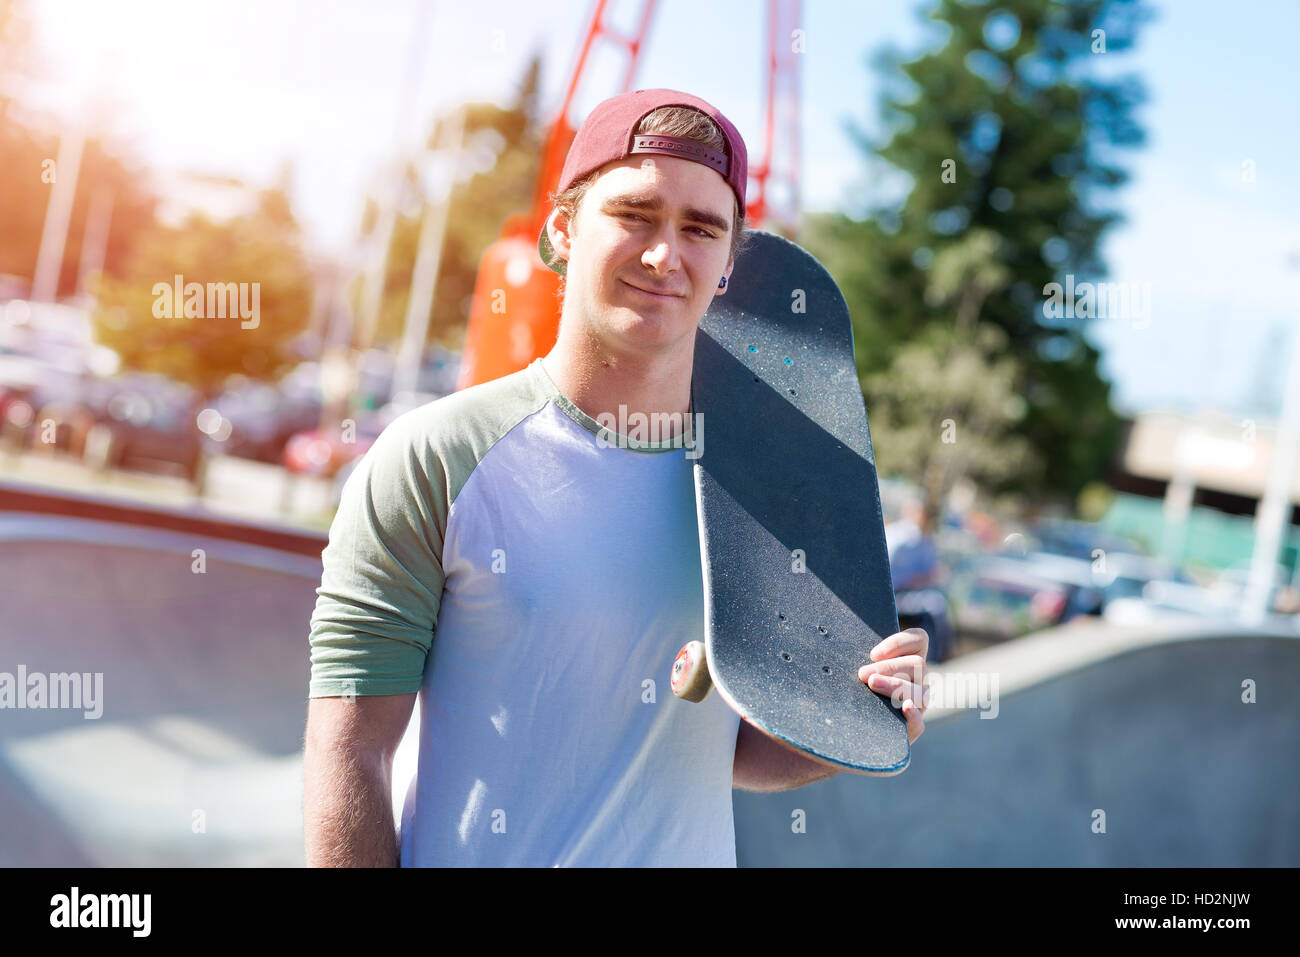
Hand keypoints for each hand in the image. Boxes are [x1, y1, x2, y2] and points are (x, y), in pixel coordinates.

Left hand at [858, 627, 927, 744]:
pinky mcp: (912, 726)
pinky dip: (914, 716)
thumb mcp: (856, 664)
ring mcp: (918, 703)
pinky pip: (920, 723)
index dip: (899, 642)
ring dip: (896, 686)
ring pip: (920, 692)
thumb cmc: (852, 683)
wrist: (849, 722)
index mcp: (909, 658)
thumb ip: (857, 652)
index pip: (919, 639)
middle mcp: (918, 679)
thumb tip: (836, 633)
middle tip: (863, 673)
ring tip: (872, 685)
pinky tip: (905, 709)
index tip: (873, 653)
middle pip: (917, 664)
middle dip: (889, 667)